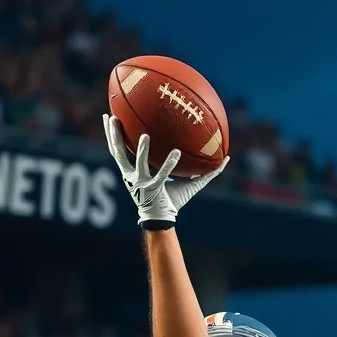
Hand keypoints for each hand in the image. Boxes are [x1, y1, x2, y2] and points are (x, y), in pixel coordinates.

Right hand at [103, 115, 227, 227]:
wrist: (163, 220)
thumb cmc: (170, 201)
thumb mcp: (183, 181)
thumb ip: (202, 169)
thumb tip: (227, 158)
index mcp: (132, 171)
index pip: (118, 149)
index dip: (112, 134)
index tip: (109, 116)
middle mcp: (132, 175)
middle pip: (117, 152)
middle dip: (113, 135)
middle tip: (113, 116)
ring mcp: (140, 182)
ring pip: (136, 162)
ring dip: (141, 150)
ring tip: (145, 136)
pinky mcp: (152, 189)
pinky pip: (161, 174)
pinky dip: (169, 164)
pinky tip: (176, 152)